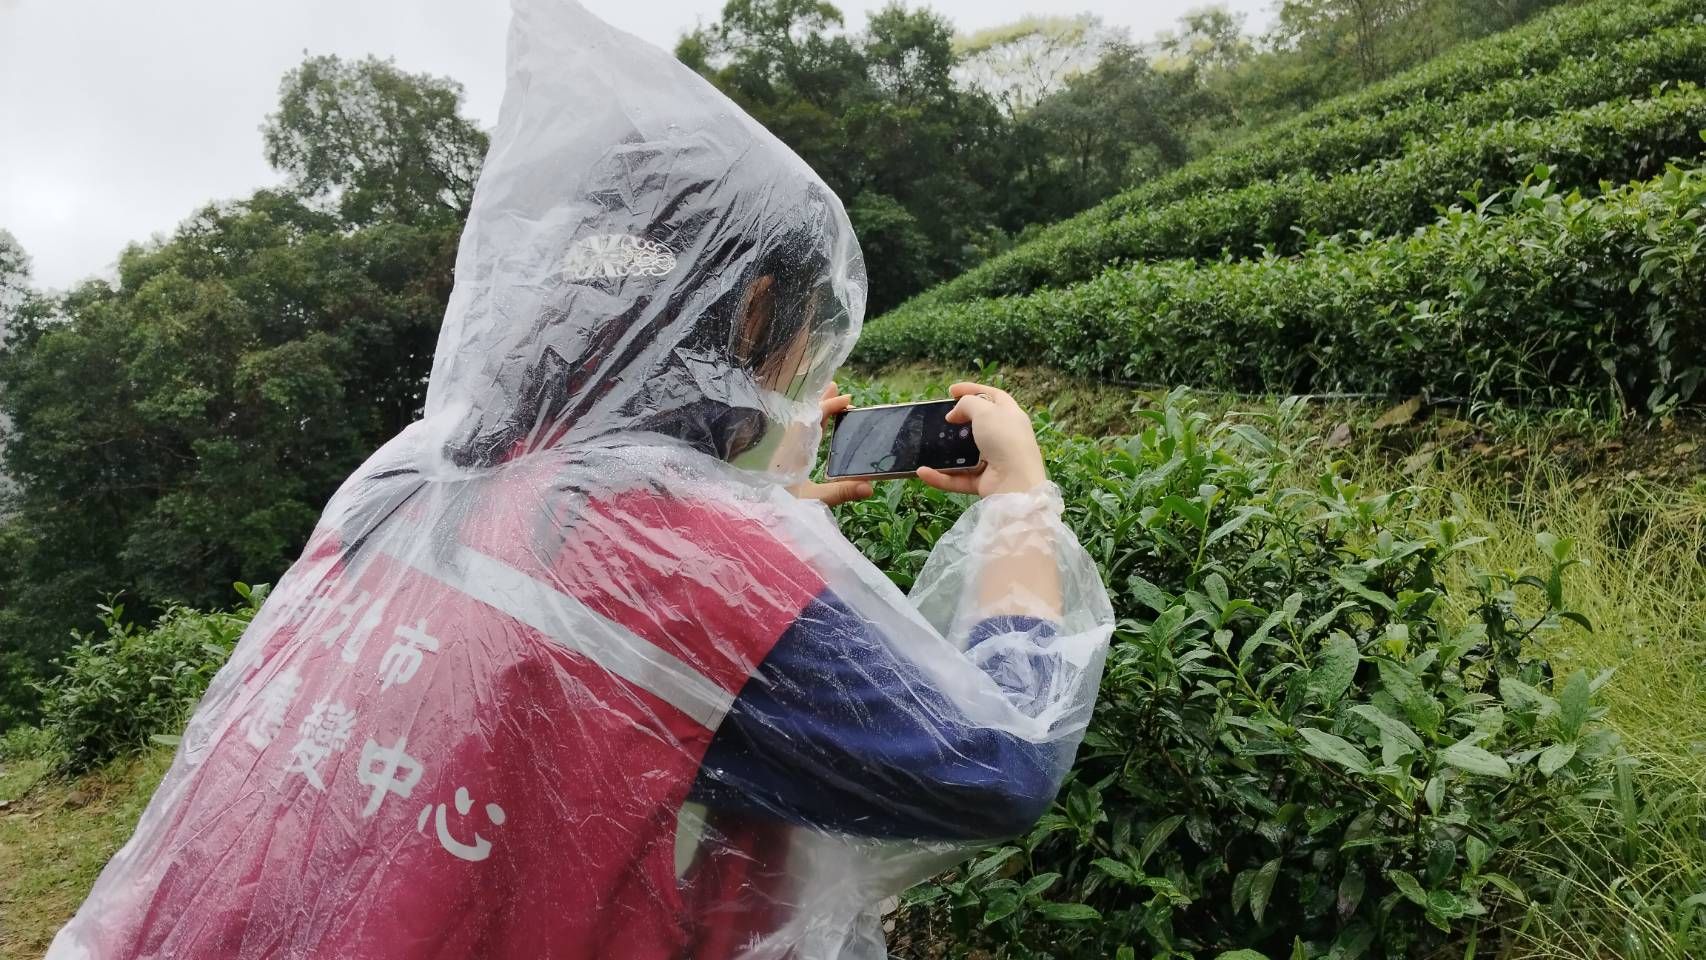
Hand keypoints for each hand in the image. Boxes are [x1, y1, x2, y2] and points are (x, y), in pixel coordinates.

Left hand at [790, 381, 874, 506]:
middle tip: (836, 387)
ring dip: (817, 413)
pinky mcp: (785, 463)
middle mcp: (788, 447)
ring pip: (802, 426)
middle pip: (806, 417)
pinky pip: (800, 437)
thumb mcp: (813, 500)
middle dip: (822, 403)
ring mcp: (786, 454)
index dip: (829, 406)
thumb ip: (840, 492)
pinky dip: (811, 427)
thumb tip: (869, 486)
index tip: (848, 400)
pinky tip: (819, 428)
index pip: (812, 419)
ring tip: (831, 400)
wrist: (758, 516)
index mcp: (793, 450)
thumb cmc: (781, 508)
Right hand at [915, 382, 1047, 497]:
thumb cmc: (1004, 440)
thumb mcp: (985, 411)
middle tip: (942, 418)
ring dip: (946, 451)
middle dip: (960, 420)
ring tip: (928, 444)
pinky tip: (923, 471)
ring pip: (965, 454)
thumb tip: (954, 415)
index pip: (993, 396)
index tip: (951, 391)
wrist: (1015, 482)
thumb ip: (967, 404)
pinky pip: (957, 478)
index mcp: (1011, 416)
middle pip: (979, 425)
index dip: (973, 390)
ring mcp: (994, 461)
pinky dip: (940, 476)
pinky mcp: (983, 482)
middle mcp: (1004, 438)